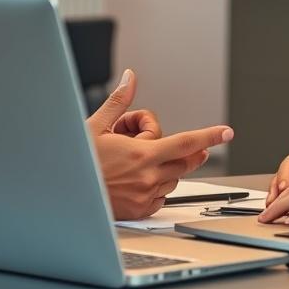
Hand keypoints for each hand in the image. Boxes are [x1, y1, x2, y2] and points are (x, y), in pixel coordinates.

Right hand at [87, 69, 233, 219]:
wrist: (62, 195)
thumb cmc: (76, 161)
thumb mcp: (95, 125)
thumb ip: (120, 101)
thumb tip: (131, 78)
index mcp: (141, 154)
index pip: (186, 142)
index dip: (210, 135)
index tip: (227, 132)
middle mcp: (148, 177)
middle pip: (185, 161)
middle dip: (188, 150)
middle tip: (180, 142)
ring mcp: (145, 196)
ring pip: (173, 178)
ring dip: (166, 166)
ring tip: (136, 158)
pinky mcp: (140, 211)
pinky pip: (161, 196)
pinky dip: (155, 186)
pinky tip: (134, 178)